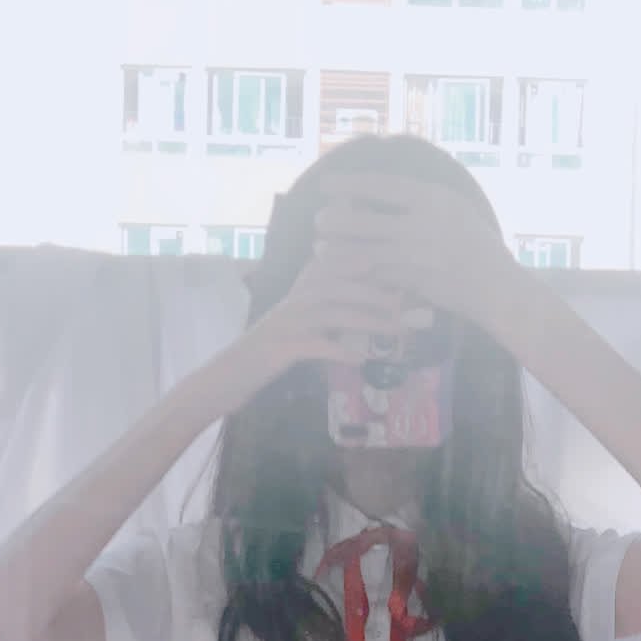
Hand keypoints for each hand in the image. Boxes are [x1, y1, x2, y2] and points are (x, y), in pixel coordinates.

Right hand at [225, 247, 435, 402]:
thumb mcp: (301, 325)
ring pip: (334, 312)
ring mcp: (288, 322)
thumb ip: (329, 312)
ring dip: (368, 320)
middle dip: (379, 292)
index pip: (339, 267)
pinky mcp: (282, 349)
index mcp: (302, 291)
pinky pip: (316, 346)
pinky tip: (360, 360)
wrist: (230, 375)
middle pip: (342, 284)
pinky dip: (339, 351)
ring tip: (396, 330)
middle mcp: (296, 300)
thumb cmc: (270, 352)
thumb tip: (368, 309)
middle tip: (410, 305)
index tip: (404, 271)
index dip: (370, 265)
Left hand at [311, 180, 522, 332]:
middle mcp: (423, 226)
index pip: (383, 187)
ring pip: (366, 252)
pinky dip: (357, 275)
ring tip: (319, 248)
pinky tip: (339, 272)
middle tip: (318, 219)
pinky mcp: (415, 284)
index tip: (326, 183)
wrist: (496, 287)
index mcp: (433, 199)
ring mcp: (418, 257)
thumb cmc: (477, 244)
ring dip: (339, 251)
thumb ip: (423, 199)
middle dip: (337, 221)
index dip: (351, 184)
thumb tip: (388, 189)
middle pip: (367, 221)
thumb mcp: (455, 208)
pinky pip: (378, 277)